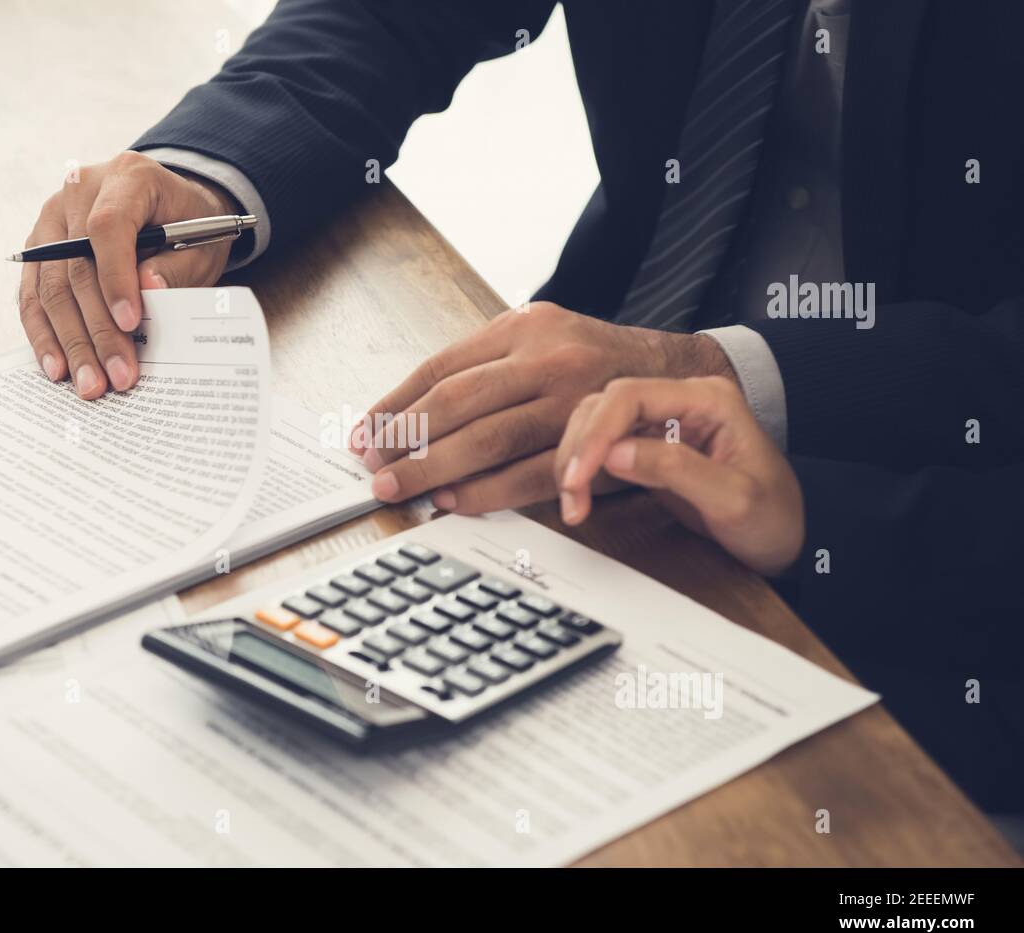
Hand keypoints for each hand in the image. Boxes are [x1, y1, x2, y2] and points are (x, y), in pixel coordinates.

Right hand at [18, 151, 236, 398]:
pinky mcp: (39, 248)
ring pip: (49, 287)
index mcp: (126, 176)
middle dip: (96, 329)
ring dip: (69, 342)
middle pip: (76, 266)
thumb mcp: (202, 241)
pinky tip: (58, 367)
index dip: (115, 278)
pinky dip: (45, 334)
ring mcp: (52, 219)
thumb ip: (178, 265)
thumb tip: (148, 291)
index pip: (108, 227)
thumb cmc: (190, 224)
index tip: (131, 323)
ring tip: (89, 383)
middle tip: (116, 375)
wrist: (171, 205)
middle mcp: (78, 191)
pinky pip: (32, 295)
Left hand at [350, 301, 736, 513]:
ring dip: (434, 470)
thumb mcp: (539, 338)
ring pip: (488, 440)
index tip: (364, 434)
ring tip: (399, 488)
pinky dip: (485, 492)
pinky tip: (453, 501)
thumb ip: (483, 365)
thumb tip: (406, 411)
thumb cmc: (590, 360)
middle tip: (372, 470)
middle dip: (405, 441)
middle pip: (457, 403)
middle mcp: (547, 358)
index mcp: (524, 327)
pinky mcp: (592, 444)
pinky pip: (527, 475)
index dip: (396, 405)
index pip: (442, 368)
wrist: (672, 370)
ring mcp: (573, 401)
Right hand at [555, 376, 804, 576]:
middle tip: (571, 495)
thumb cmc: (775, 517)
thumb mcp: (734, 499)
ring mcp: (664, 422)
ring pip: (596, 422)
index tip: (578, 475)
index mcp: (707, 399)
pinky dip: (583, 468)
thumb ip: (676, 470)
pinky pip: (602, 444)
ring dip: (575, 458)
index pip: (631, 396)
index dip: (596, 433)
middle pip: (605, 405)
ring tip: (573, 502)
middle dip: (579, 448)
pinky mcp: (650, 446)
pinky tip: (579, 493)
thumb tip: (614, 454)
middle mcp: (681, 401)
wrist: (791, 539)